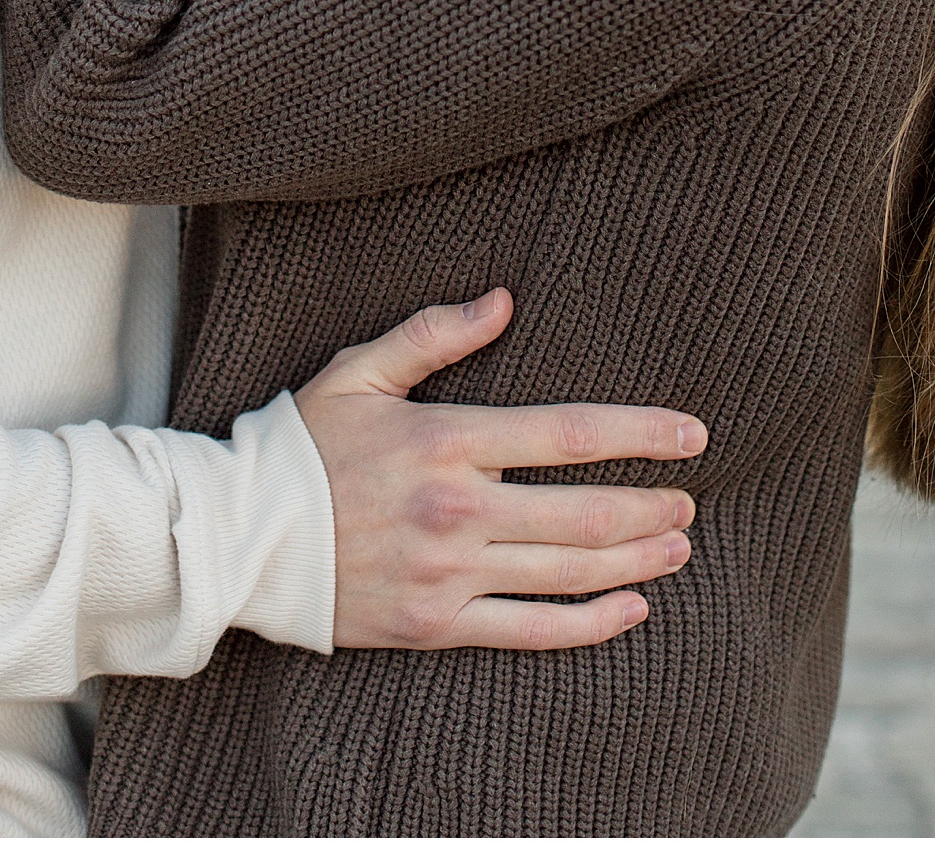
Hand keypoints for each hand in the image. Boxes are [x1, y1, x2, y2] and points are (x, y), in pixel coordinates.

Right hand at [295, 289, 704, 651]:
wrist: (242, 537)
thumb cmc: (302, 444)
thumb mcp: (359, 371)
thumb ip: (433, 334)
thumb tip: (504, 301)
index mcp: (446, 440)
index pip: (568, 433)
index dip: (640, 433)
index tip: (692, 433)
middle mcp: (457, 510)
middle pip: (583, 512)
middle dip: (648, 505)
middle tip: (688, 500)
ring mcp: (449, 573)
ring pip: (568, 572)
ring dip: (635, 560)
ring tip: (675, 546)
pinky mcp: (436, 626)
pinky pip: (530, 632)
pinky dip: (590, 623)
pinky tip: (631, 608)